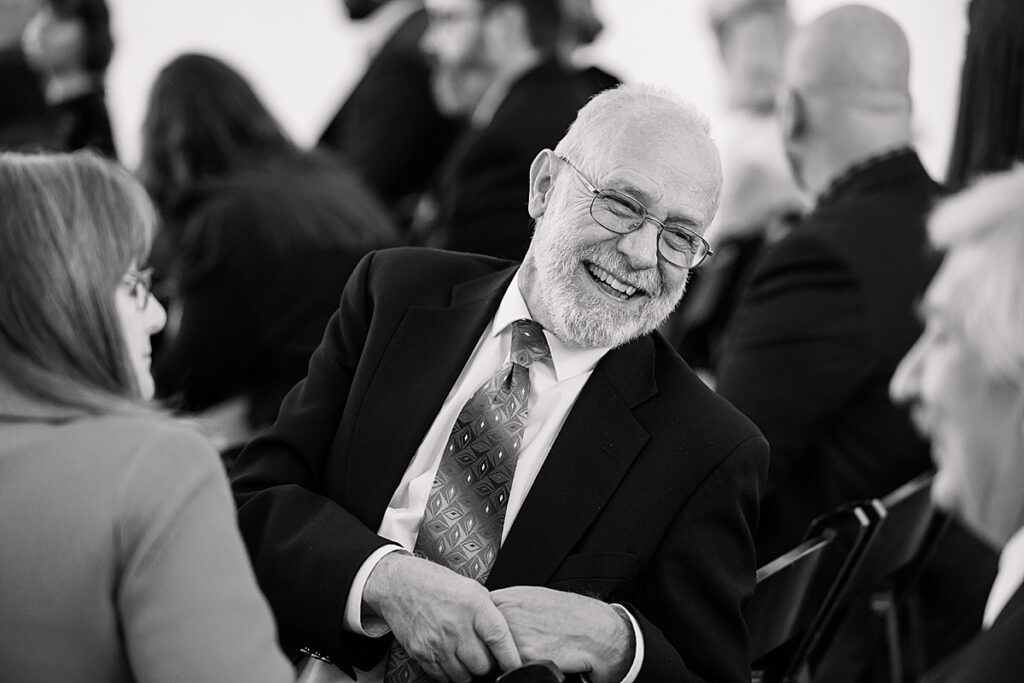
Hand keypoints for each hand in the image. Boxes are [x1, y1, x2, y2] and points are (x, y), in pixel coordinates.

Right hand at [363, 553, 521, 681]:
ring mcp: (436, 642)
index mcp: (473, 605)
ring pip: (463, 676)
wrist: (400, 584)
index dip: (510, 658)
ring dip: (468, 670)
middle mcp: (455, 625)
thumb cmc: (437, 584)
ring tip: (465, 653)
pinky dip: (450, 672)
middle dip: (487, 664)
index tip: (516, 666)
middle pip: (482, 665)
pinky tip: (449, 656)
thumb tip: (508, 638)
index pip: (499, 638)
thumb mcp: (472, 589)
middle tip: (484, 654)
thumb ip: (489, 613)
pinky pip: (442, 677)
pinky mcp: (421, 653)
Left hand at [490, 587, 634, 682]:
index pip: (477, 613)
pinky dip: (512, 669)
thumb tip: (491, 612)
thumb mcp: (536, 597)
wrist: (596, 632)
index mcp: (509, 597)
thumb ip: (510, 604)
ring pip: (490, 652)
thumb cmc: (571, 615)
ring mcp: (514, 635)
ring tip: (516, 655)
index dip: (479, 625)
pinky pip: (506, 667)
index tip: (483, 631)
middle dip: (485, 642)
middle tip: (500, 647)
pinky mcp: (524, 657)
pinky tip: (528, 662)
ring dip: (497, 657)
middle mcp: (508, 614)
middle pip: (479, 633)